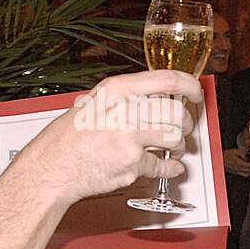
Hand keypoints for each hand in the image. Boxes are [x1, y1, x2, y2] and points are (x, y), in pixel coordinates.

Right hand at [16, 69, 201, 206]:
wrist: (52, 167)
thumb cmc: (68, 137)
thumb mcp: (94, 101)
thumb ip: (125, 97)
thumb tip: (158, 97)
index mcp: (117, 89)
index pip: (167, 80)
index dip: (190, 86)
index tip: (197, 92)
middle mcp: (125, 110)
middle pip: (177, 112)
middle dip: (187, 122)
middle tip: (184, 127)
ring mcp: (129, 138)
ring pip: (175, 138)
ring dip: (180, 145)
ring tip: (175, 148)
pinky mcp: (132, 163)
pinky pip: (163, 165)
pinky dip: (171, 168)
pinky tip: (170, 166)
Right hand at [222, 147, 249, 177]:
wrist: (219, 159)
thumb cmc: (226, 155)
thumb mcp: (235, 151)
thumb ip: (242, 154)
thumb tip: (247, 157)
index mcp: (239, 163)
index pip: (249, 166)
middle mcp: (238, 168)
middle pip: (249, 171)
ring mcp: (237, 171)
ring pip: (247, 174)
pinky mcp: (235, 172)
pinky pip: (243, 174)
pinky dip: (247, 173)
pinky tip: (247, 170)